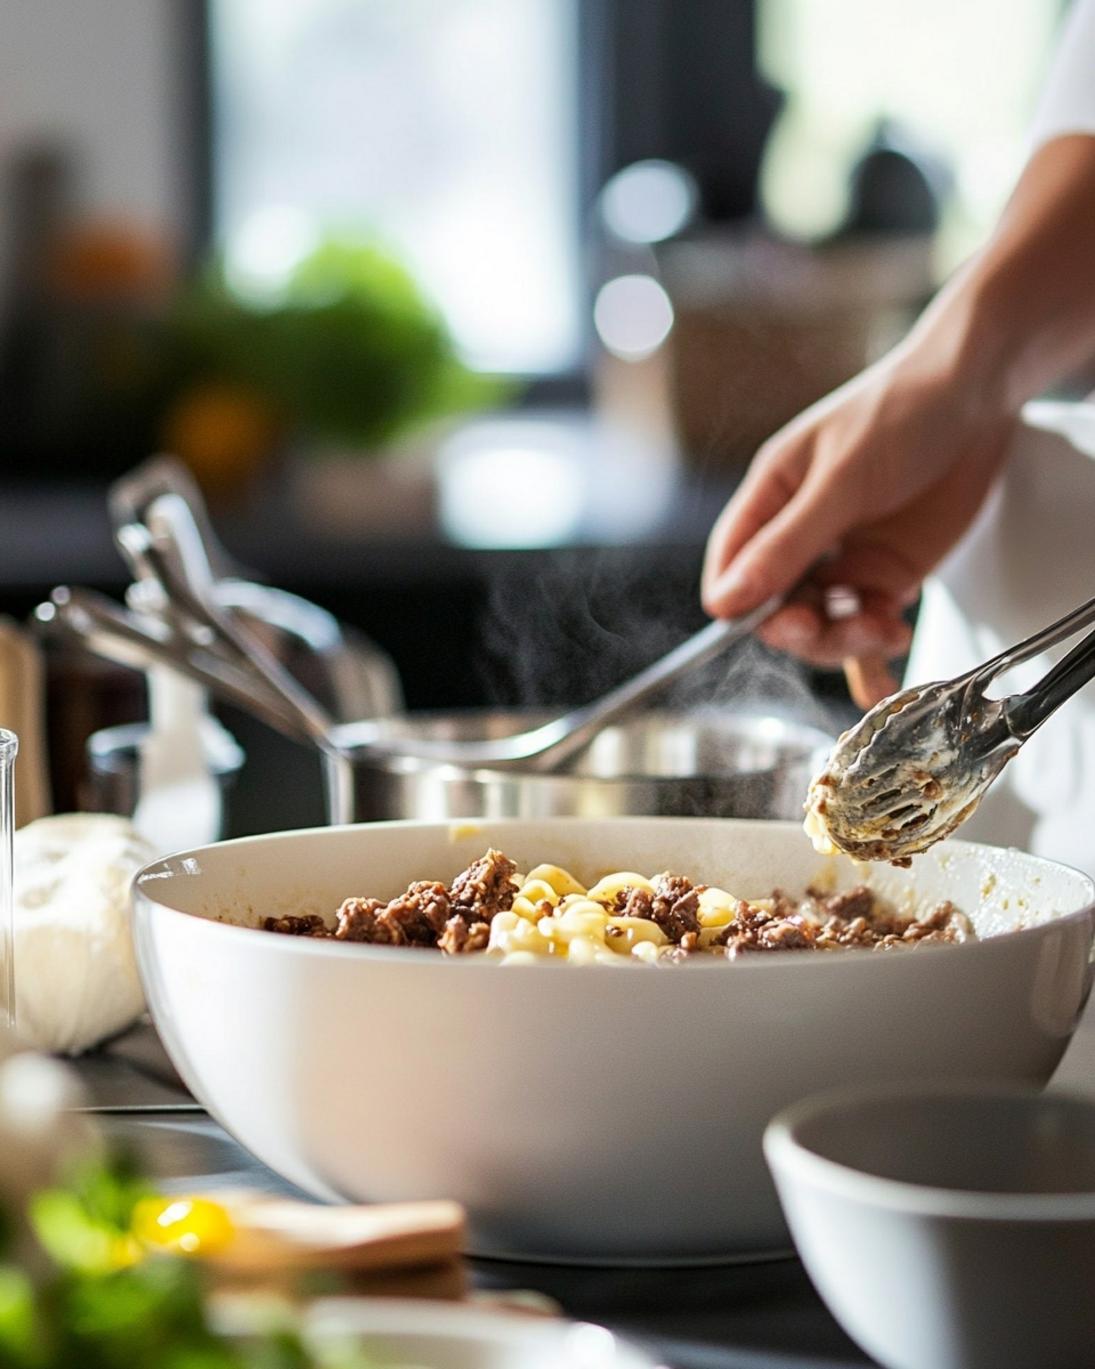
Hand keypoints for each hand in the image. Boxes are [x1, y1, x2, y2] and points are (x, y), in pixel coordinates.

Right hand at [701, 349, 1013, 704]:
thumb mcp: (838, 480)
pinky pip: (867, 625)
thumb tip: (727, 601)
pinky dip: (873, 651)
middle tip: (822, 626)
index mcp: (771, 500)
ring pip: (822, 624)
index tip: (767, 621)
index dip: (740, 602)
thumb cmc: (899, 412)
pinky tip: (883, 664)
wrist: (979, 397)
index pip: (732, 566)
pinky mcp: (887, 575)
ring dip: (845, 638)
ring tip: (881, 628)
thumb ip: (786, 545)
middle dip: (799, 627)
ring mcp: (845, 558)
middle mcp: (801, 535)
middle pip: (776, 608)